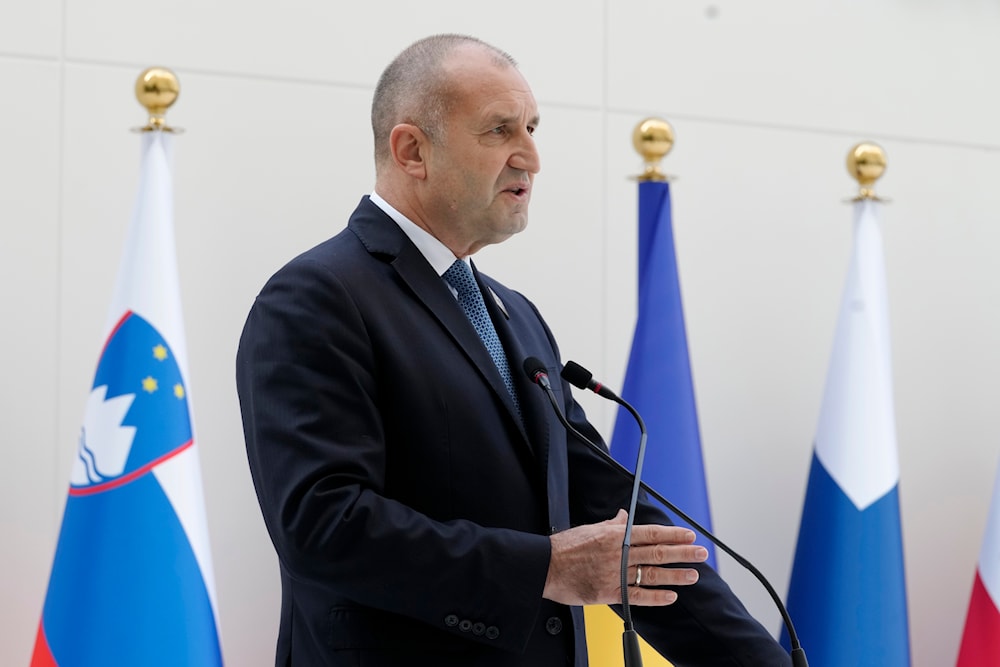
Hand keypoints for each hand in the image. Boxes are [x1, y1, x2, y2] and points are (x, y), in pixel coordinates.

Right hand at [542, 509, 707, 606]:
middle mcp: (618, 553)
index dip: (673, 534)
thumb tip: (624, 516)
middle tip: (701, 553)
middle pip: (658, 552)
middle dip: (683, 553)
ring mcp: (615, 574)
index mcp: (615, 535)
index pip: (652, 533)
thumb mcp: (590, 529)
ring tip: (692, 574)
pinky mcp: (609, 593)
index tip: (689, 535)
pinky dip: (656, 597)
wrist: (546, 566)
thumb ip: (612, 525)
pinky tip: (670, 596)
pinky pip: (638, 596)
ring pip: (652, 573)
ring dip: (675, 574)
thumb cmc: (566, 547)